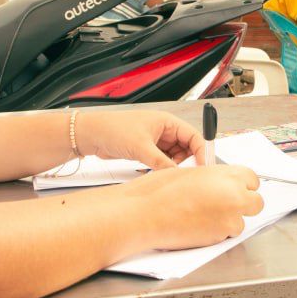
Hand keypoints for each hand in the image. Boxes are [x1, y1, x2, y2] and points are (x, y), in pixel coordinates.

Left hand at [75, 110, 205, 169]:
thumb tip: (178, 174)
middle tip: (183, 175)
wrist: (91, 135)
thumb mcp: (142, 148)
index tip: (204, 167)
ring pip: (174, 157)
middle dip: (186, 162)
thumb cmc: (114, 129)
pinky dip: (162, 169)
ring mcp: (156, 141)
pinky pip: (162, 162)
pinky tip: (155, 174)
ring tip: (165, 174)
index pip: (194, 136)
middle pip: (187, 148)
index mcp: (167, 122)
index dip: (202, 152)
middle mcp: (164, 130)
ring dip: (172, 167)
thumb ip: (162, 163)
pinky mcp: (147, 151)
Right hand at [131, 164, 263, 249]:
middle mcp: (234, 196)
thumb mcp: (191, 173)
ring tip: (204, 216)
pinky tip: (198, 225)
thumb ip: (213, 178)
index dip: (243, 185)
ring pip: (241, 222)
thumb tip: (220, 184)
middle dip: (244, 204)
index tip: (236, 188)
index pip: (253, 180)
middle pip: (256, 203)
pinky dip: (216, 232)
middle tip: (227, 205)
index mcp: (228, 176)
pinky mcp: (219, 237)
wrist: (146, 214)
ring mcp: (229, 219)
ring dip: (228, 220)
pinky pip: (226, 235)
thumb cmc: (160, 191)